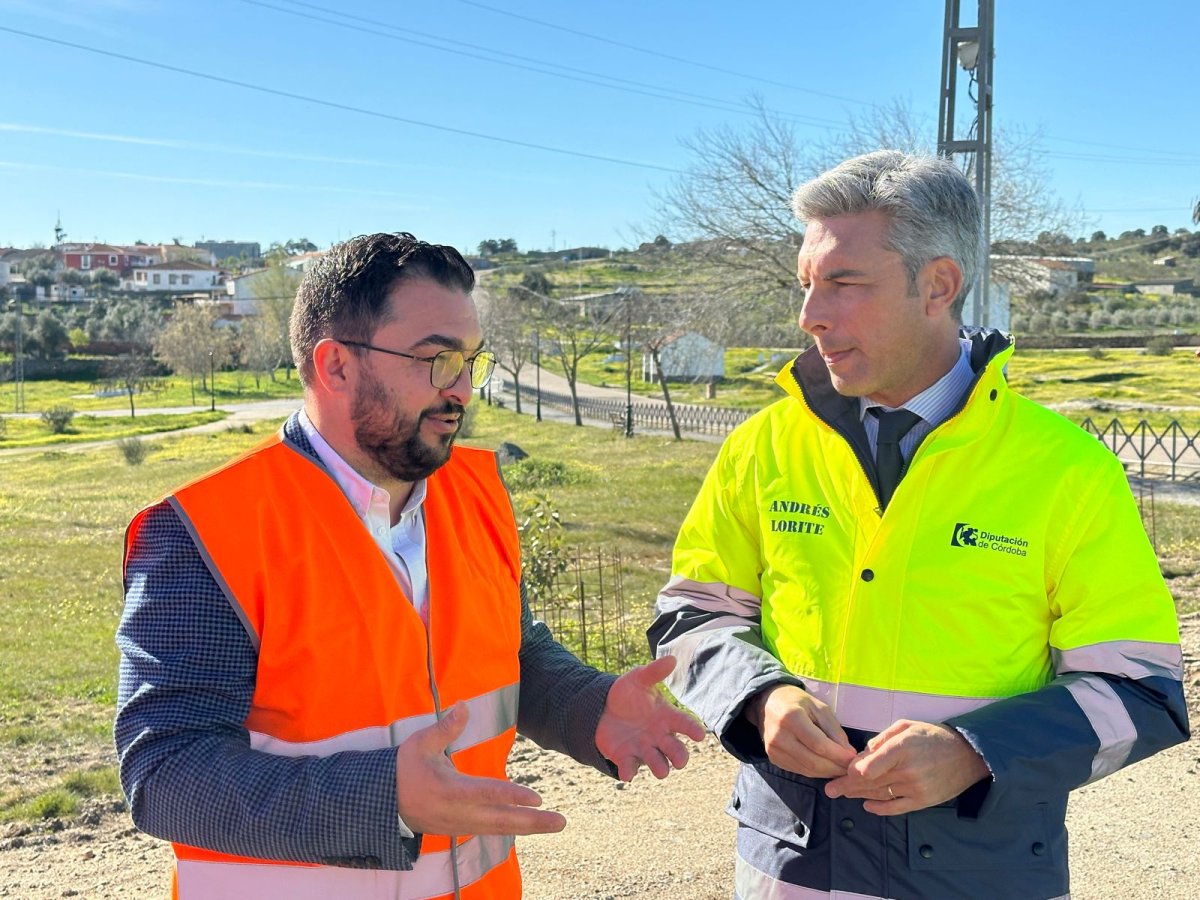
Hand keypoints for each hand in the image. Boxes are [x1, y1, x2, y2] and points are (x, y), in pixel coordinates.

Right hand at [395, 702, 566, 835]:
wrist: (383, 803)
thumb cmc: (404, 768)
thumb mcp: (420, 743)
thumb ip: (445, 726)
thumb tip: (464, 705)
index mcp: (449, 790)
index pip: (486, 793)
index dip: (511, 796)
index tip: (536, 798)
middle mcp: (459, 812)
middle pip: (501, 820)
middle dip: (533, 821)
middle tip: (561, 822)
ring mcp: (461, 824)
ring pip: (500, 828)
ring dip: (530, 827)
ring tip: (557, 824)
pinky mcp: (462, 828)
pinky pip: (493, 830)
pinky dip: (514, 828)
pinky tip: (534, 826)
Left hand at [595, 656, 706, 781]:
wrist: (602, 706)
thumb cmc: (628, 692)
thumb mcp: (639, 678)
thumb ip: (654, 671)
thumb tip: (671, 659)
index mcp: (666, 717)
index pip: (685, 724)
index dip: (693, 730)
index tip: (699, 735)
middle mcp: (659, 736)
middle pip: (676, 750)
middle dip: (679, 756)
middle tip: (679, 760)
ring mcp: (643, 749)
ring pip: (658, 764)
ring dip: (660, 768)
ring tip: (661, 770)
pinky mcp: (626, 757)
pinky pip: (630, 768)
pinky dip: (629, 772)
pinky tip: (626, 773)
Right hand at [746, 684, 855, 777]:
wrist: (768, 702)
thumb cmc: (797, 702)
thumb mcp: (819, 708)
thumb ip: (834, 730)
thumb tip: (849, 753)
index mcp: (791, 718)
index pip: (819, 744)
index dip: (838, 755)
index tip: (854, 759)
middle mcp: (779, 736)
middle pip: (813, 762)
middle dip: (836, 768)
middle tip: (851, 768)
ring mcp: (774, 750)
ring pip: (807, 770)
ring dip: (828, 772)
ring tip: (841, 768)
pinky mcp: (773, 759)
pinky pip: (800, 770)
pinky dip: (816, 772)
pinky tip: (826, 766)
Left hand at [824, 720, 990, 814]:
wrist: (966, 755)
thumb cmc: (932, 737)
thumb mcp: (906, 726)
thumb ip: (883, 738)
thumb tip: (865, 752)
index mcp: (902, 748)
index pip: (870, 766)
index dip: (852, 771)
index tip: (842, 771)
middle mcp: (907, 771)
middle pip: (870, 782)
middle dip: (846, 785)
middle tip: (829, 789)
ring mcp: (915, 789)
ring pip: (879, 794)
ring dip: (858, 795)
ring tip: (842, 794)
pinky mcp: (922, 801)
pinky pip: (896, 808)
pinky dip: (879, 808)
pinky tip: (866, 805)